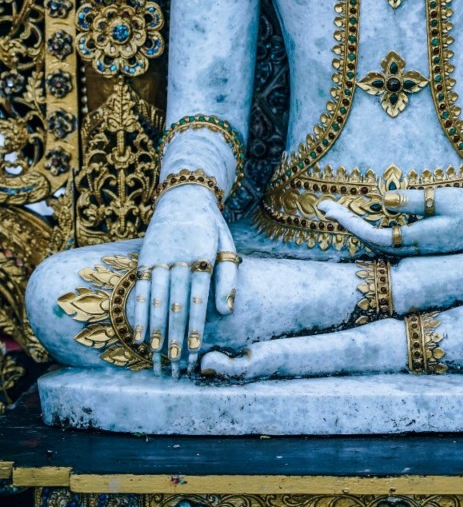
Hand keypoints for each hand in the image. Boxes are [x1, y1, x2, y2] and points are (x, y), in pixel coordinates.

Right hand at [131, 184, 238, 376]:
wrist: (184, 194)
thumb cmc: (211, 226)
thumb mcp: (227, 244)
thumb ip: (229, 277)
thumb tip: (226, 311)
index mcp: (204, 254)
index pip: (199, 297)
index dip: (196, 324)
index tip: (194, 349)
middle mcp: (180, 256)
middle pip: (177, 302)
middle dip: (175, 334)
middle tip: (174, 363)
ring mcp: (160, 256)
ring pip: (157, 298)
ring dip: (156, 328)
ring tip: (156, 354)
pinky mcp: (146, 256)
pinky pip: (141, 288)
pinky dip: (140, 312)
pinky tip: (139, 334)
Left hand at [319, 187, 462, 255]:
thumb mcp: (445, 200)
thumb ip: (413, 201)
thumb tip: (383, 199)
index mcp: (417, 240)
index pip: (373, 236)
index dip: (350, 224)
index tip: (330, 210)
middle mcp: (413, 250)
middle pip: (368, 242)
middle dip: (345, 224)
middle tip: (322, 206)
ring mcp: (416, 249)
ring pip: (376, 243)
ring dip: (354, 227)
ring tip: (334, 209)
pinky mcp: (420, 244)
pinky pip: (386, 240)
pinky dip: (368, 229)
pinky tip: (360, 218)